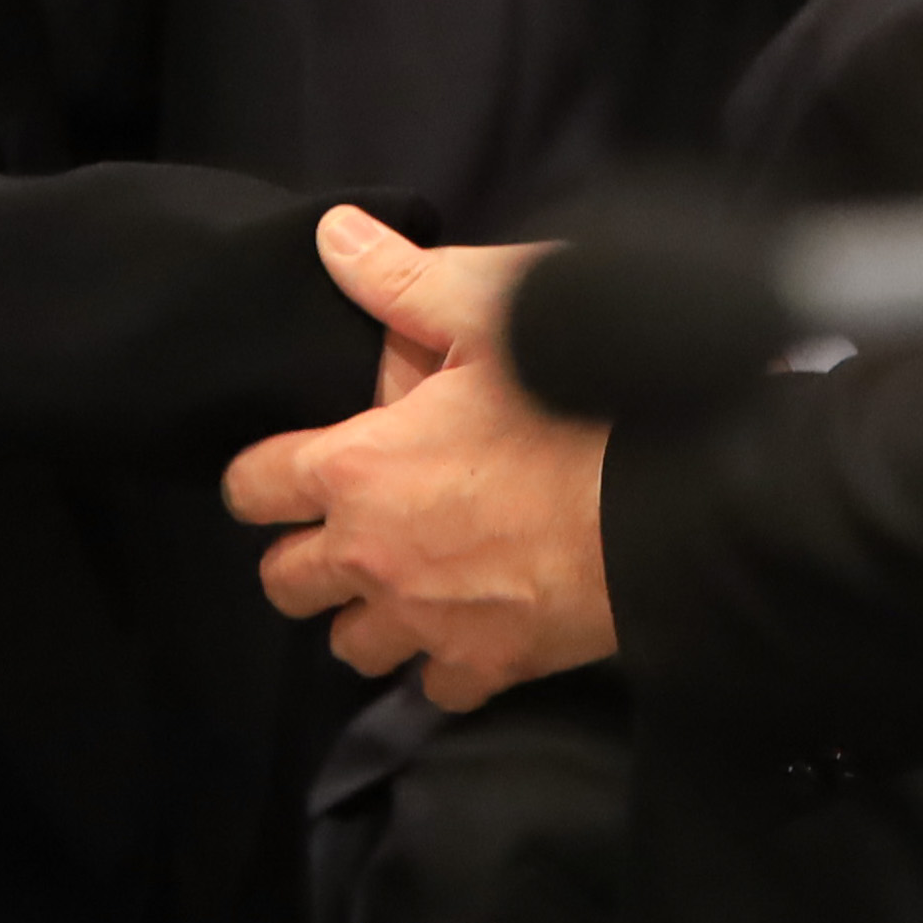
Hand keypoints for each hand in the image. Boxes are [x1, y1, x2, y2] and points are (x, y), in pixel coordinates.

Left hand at [223, 208, 612, 708]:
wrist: (669, 499)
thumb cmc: (572, 397)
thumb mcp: (487, 311)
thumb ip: (398, 277)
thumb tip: (332, 235)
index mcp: (355, 469)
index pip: (252, 488)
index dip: (259, 476)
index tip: (283, 470)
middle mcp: (372, 557)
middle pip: (284, 584)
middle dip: (301, 555)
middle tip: (342, 526)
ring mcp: (426, 622)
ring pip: (349, 645)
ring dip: (365, 613)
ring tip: (401, 579)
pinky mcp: (487, 667)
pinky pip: (432, 687)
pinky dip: (441, 663)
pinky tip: (466, 625)